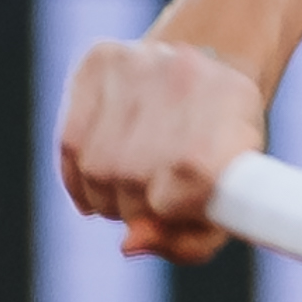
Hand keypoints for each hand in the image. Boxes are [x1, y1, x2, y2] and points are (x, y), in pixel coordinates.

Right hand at [57, 33, 268, 259]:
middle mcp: (184, 78)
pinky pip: (69, 143)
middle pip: (131, 179)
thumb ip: (188, 242)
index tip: (174, 207)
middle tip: (149, 198)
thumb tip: (127, 244)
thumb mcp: (229, 203)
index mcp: (232, 109)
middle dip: (134, 207)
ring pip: (95, 167)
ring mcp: (138, 63)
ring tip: (126, 188)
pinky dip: (77, 177)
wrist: (219, 57)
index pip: (185, 181)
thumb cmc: (225, 149)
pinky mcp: (99, 59)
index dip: (171, 209)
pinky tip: (96, 179)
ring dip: (104, 196)